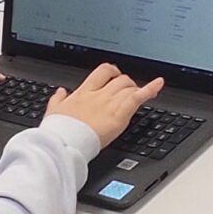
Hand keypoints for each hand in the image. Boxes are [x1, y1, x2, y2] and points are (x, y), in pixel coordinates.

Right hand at [44, 63, 164, 146]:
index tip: (115, 75)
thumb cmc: (59, 130)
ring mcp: (109, 103)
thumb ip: (58, 100)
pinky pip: (137, 96)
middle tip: (130, 91)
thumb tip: (60, 92)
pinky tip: (159, 84)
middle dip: (127, 83)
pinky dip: (151, 89)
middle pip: (119, 79)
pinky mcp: (118, 114)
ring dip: (136, 90)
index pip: (101, 72)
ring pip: (129, 87)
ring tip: (142, 94)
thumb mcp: (53, 111)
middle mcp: (98, 95)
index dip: (112, 71)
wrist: (65, 141)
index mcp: (84, 92)